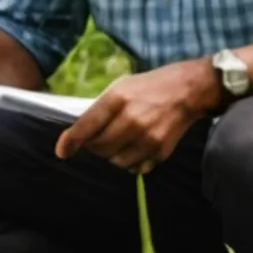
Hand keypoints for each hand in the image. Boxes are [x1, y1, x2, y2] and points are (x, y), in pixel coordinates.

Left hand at [55, 60, 225, 172]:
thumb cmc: (150, 86)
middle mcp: (132, 119)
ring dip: (111, 156)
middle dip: (93, 147)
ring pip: (116, 161)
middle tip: (96, 141)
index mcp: (118, 98)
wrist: (190, 90)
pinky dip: (129, 162)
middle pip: (100, 147)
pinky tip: (133, 148)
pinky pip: (135, 167)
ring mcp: (148, 137)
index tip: (62, 152)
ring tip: (116, 143)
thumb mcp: (121, 86)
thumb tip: (80, 132)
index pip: (88, 125)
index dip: (71, 141)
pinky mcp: (161, 151)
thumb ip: (101, 108)